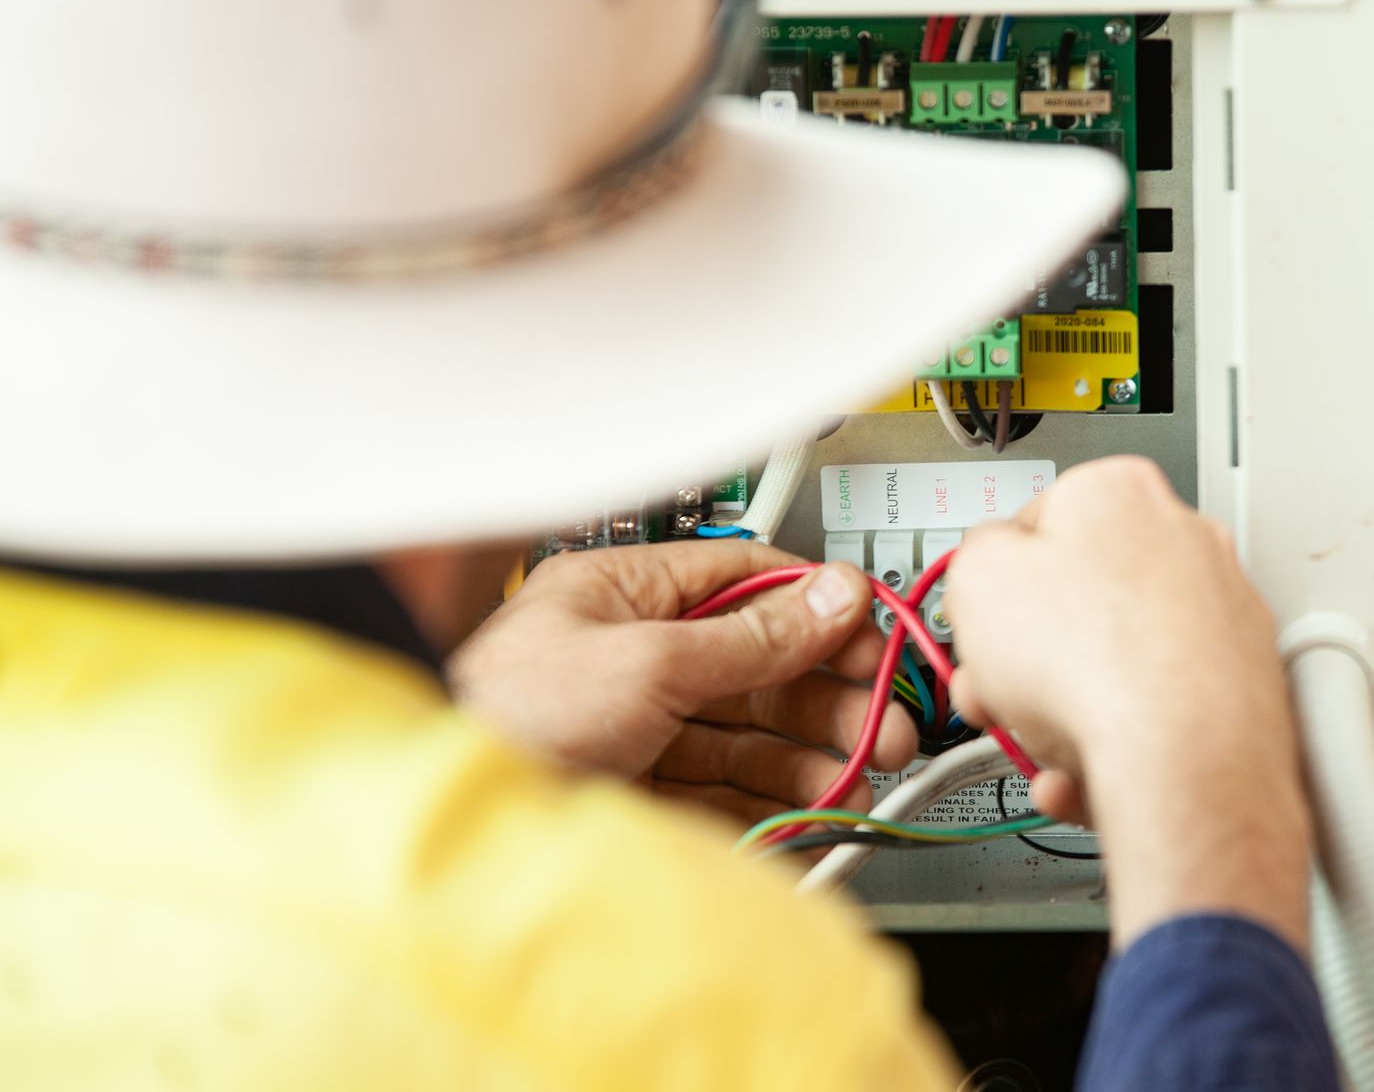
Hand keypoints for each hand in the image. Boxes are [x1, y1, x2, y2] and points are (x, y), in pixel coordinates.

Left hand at [449, 542, 915, 825]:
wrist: (449, 829)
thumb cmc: (501, 719)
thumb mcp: (646, 662)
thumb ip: (750, 636)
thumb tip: (832, 596)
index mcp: (622, 595)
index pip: (745, 583)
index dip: (818, 610)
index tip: (875, 639)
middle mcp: (631, 657)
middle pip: (757, 669)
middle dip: (828, 699)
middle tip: (884, 726)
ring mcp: (634, 730)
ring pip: (747, 738)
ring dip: (811, 759)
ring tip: (856, 779)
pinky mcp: (636, 795)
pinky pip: (723, 796)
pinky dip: (773, 808)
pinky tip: (810, 816)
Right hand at [944, 457, 1312, 948]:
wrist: (1183, 761)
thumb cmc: (1095, 664)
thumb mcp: (977, 580)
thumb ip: (974, 556)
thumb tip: (987, 565)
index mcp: (1120, 491)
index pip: (1035, 523)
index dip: (994, 581)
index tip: (982, 619)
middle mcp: (1184, 541)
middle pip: (1077, 599)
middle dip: (1025, 655)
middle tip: (998, 688)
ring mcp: (1220, 614)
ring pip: (1113, 664)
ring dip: (1063, 708)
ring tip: (1039, 740)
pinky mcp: (1240, 685)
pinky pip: (1154, 711)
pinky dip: (1114, 743)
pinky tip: (1081, 773)